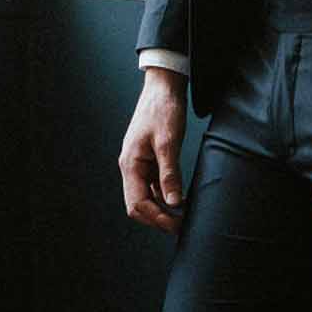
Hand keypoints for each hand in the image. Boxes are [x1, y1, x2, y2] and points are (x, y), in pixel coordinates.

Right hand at [119, 68, 187, 232]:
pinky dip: (163, 195)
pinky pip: (151, 184)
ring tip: (181, 215)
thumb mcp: (169, 142)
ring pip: (144, 195)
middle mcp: (130, 166)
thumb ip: (170, 174)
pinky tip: (178, 198)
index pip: (137, 204)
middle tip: (180, 225)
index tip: (176, 224)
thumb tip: (174, 202)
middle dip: (157, 218)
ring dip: (161, 208)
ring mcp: (138, 162)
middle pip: (138, 204)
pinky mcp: (147, 158)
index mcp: (131, 163)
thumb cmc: (163, 109)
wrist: (163, 85)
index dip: (156, 218)